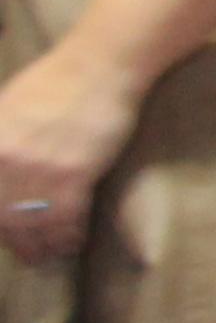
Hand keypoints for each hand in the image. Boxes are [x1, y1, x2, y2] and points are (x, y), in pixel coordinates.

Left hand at [0, 45, 138, 264]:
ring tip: (51, 255)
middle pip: (5, 218)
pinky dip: (70, 235)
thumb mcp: (4, 109)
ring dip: (45, 245)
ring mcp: (39, 170)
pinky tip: (74, 242)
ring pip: (35, 223)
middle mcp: (5, 163)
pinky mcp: (74, 174)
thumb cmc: (52, 82)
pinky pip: (67, 217)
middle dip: (18, 242)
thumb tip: (1, 173)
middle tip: (30, 256)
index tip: (6, 236)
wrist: (99, 66)